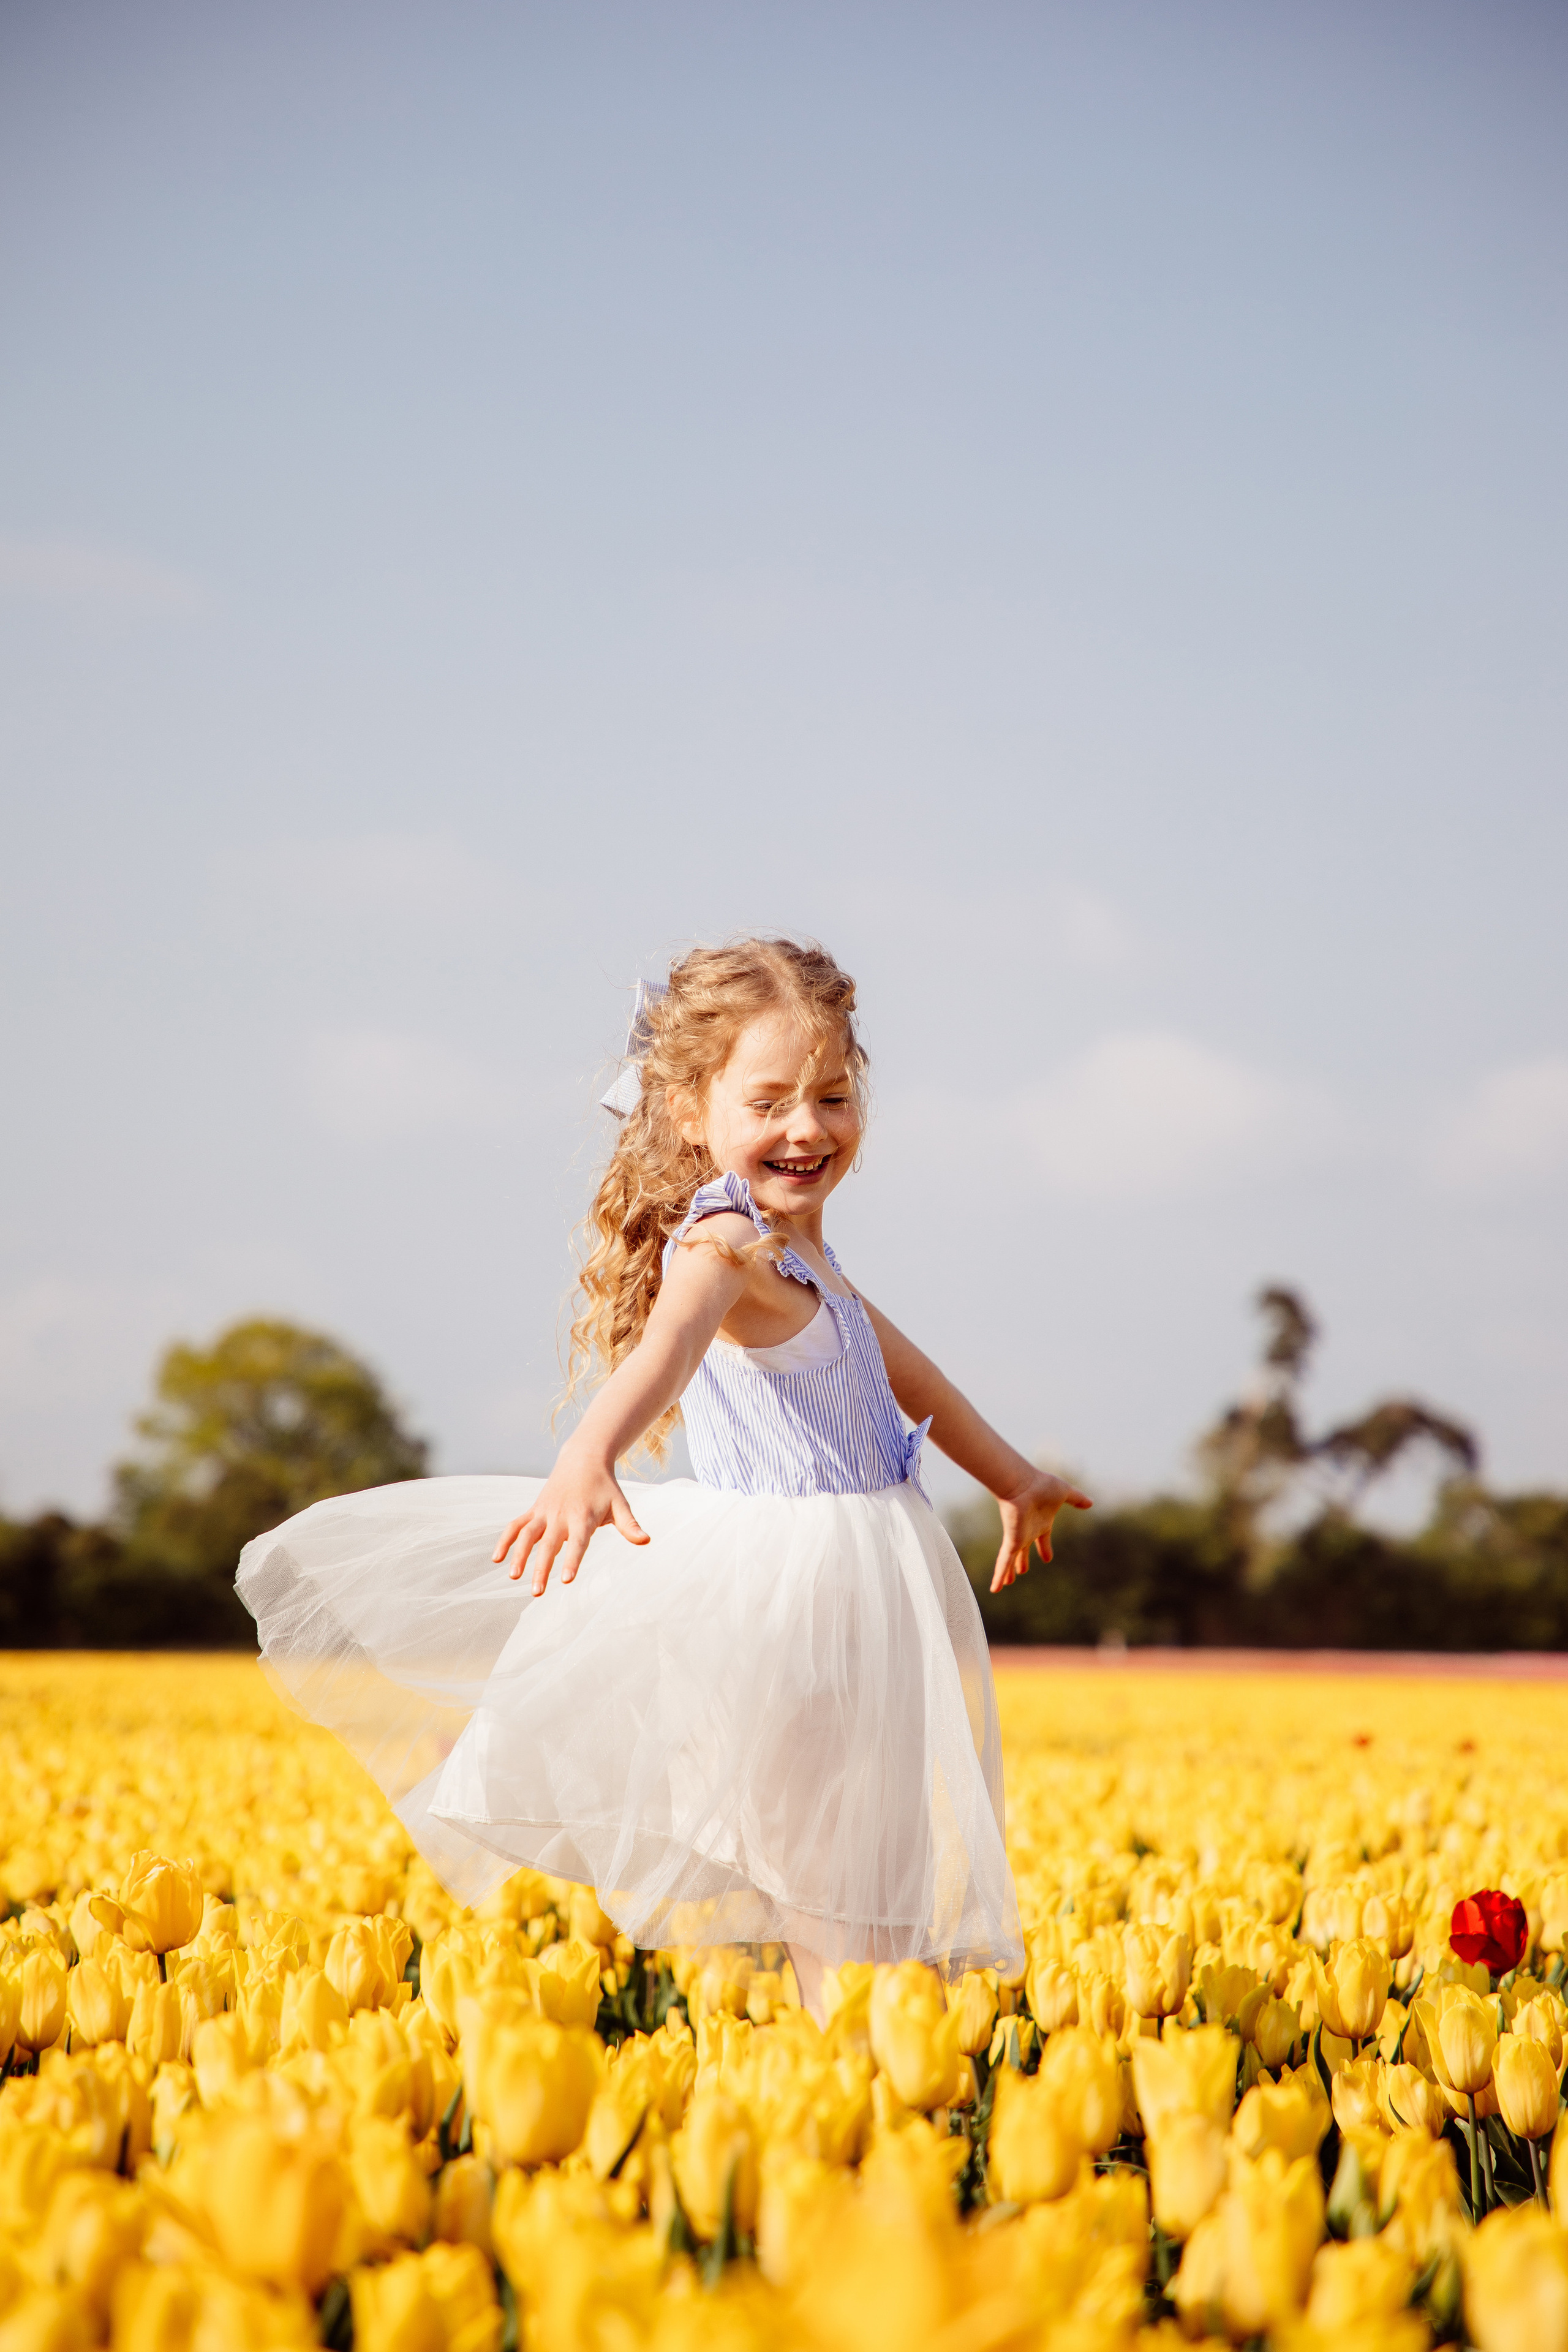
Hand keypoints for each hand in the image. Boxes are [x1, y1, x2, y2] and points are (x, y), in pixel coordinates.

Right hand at [492, 1448, 649, 1596]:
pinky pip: (515, 1525)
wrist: (584, 1459)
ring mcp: (544, 1511)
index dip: (572, 1560)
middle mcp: (561, 1514)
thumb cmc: (605, 1488)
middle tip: (537, 1592)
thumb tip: (646, 1541)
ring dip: (519, 1555)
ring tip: (514, 1577)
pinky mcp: (534, 1510)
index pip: (578, 1542)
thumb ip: (629, 1525)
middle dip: (542, 1568)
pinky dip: (505, 1540)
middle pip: (549, 1544)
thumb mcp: (620, 1504)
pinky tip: (497, 1559)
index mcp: (583, 1516)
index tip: (566, 1579)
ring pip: (527, 1534)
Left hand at [991, 1470, 1091, 1593]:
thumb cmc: (1042, 1485)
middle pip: (1024, 1550)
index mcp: (1041, 1522)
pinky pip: (1004, 1562)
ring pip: (1011, 1559)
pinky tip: (994, 1589)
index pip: (1043, 1539)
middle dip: (1022, 1561)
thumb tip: (1091, 1502)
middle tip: (1021, 1571)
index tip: (1047, 1559)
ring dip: (1008, 1572)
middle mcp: (1028, 1531)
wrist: (1024, 1483)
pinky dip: (999, 1575)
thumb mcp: (1065, 1492)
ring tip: (1005, 1584)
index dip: (1045, 1548)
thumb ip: (1077, 1498)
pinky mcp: (1012, 1541)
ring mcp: (1018, 1537)